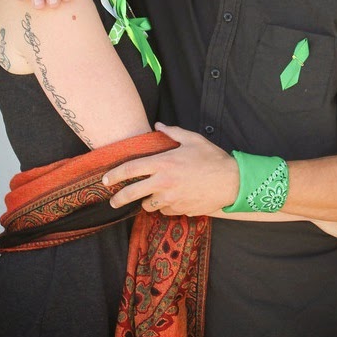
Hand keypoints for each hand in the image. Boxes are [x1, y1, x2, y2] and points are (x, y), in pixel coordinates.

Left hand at [102, 123, 239, 215]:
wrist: (231, 182)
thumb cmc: (212, 158)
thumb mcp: (193, 139)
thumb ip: (173, 132)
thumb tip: (158, 126)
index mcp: (164, 163)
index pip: (131, 169)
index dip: (114, 175)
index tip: (105, 179)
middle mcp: (164, 183)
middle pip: (132, 194)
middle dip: (118, 198)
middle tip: (112, 201)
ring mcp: (171, 199)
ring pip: (148, 205)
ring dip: (146, 201)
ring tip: (150, 196)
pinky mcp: (180, 210)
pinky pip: (165, 210)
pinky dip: (164, 206)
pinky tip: (171, 199)